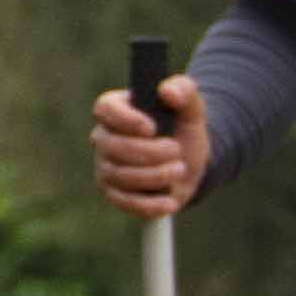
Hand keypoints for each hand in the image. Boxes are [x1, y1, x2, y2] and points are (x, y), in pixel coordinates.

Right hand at [87, 73, 207, 219]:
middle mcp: (103, 138)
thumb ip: (184, 91)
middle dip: (149, 152)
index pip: (104, 110)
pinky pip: (125, 202)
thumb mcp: (191, 107)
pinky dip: (150, 204)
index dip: (125, 119)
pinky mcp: (114, 194)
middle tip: (176, 150)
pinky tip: (170, 201)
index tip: (151, 128)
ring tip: (179, 169)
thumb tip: (167, 91)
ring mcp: (106, 167)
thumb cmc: (183, 128)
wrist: (191, 161)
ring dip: (154, 175)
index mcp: (116, 110)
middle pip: (112, 146)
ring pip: (119, 176)